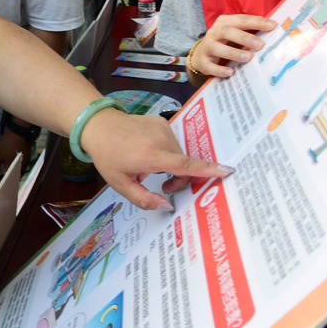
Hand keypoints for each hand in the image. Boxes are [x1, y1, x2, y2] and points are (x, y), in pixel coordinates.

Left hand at [0, 128, 27, 181]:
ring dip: (7, 176)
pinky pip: (18, 168)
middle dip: (4, 182)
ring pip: (16, 174)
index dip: (0, 187)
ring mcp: (24, 164)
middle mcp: (21, 169)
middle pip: (13, 180)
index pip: (7, 183)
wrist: (19, 131)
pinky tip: (6, 168)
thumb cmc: (7, 144)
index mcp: (15, 171)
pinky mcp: (25, 159)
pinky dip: (11, 170)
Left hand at [79, 109, 233, 210]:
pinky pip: (172, 143)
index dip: (207, 169)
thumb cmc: (108, 156)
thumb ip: (145, 199)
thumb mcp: (121, 184)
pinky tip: (149, 152)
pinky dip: (166, 151)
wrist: (99, 126)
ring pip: (179, 155)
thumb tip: (167, 206)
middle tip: (163, 186)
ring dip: (171, 165)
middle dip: (178, 179)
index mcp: (151, 156)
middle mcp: (161, 139)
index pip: (184, 165)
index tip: (227, 170)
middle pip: (184, 165)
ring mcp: (162, 128)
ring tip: (150, 166)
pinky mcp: (162, 122)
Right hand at [191, 14, 276, 78]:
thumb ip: (250, 31)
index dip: (257, 22)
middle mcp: (214, 32)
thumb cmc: (225, 42)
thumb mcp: (235, 33)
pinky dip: (220, 70)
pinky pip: (210, 66)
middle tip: (260, 45)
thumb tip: (274, 31)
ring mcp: (207, 47)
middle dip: (244, 38)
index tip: (273, 26)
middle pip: (227, 32)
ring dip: (233, 53)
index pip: (241, 20)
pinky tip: (231, 72)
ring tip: (248, 58)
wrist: (201, 54)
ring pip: (216, 48)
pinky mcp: (203, 62)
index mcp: (224, 22)